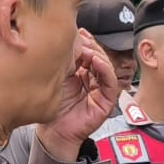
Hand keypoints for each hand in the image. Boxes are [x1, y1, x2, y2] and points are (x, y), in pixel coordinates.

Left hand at [38, 30, 118, 160]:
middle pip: (99, 57)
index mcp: (83, 74)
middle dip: (92, 46)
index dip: (85, 42)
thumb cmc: (53, 107)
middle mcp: (94, 81)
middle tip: (82, 39)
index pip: (89, 54)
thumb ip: (64, 61)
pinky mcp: (107, 102)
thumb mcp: (57, 77)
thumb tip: (67, 39)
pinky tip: (96, 61)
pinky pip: (110, 83)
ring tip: (87, 49)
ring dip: (98, 55)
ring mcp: (101, 92)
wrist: (53, 131)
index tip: (78, 32)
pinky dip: (105, 70)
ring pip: (106, 67)